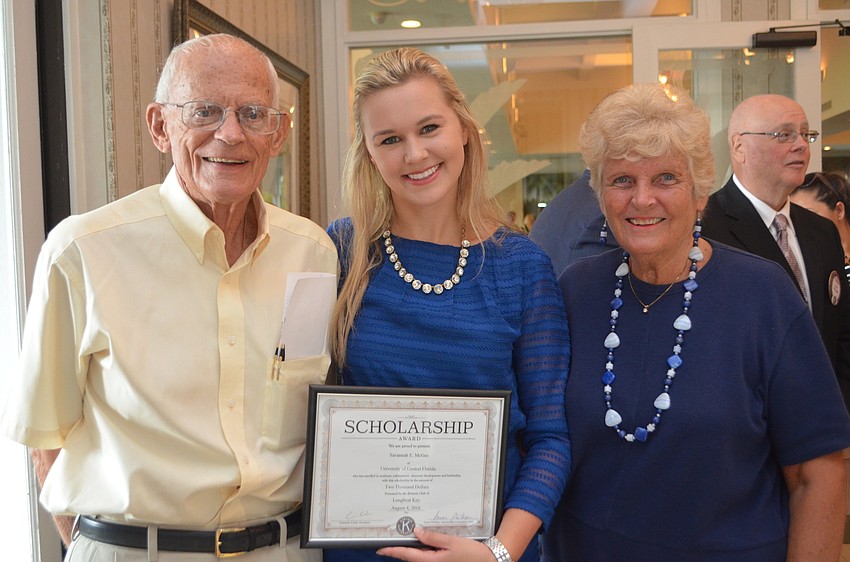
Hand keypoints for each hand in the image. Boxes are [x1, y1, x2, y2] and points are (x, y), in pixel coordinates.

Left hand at [376, 527, 495, 561]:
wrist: (489, 561)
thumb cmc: (472, 554)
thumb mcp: (452, 542)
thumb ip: (433, 537)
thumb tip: (416, 531)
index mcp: (432, 561)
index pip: (406, 555)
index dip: (392, 551)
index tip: (379, 549)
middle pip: (411, 557)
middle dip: (400, 549)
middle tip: (388, 540)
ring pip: (419, 557)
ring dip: (411, 549)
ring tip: (403, 537)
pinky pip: (428, 556)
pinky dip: (422, 549)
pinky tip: (422, 541)